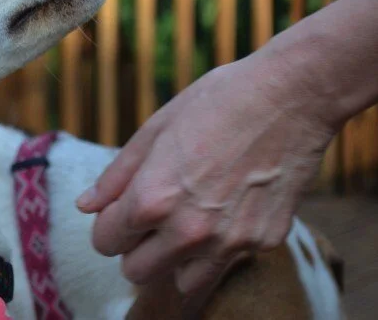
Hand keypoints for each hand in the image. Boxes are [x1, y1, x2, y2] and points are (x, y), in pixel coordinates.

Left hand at [76, 51, 334, 315]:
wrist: (291, 96)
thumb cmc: (219, 102)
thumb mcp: (157, 128)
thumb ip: (118, 175)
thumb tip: (86, 206)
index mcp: (152, 200)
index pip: (106, 242)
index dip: (110, 223)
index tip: (122, 210)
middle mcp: (188, 232)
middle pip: (136, 272)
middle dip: (137, 246)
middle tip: (153, 216)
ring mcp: (229, 242)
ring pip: (182, 282)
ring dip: (177, 259)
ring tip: (190, 220)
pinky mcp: (263, 242)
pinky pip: (228, 262)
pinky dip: (222, 246)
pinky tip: (230, 206)